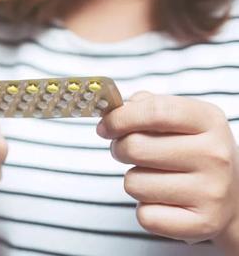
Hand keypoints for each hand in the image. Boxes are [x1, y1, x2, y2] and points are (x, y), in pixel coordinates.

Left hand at [97, 91, 238, 243]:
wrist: (233, 196)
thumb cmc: (194, 152)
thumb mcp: (182, 120)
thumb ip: (149, 107)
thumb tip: (118, 110)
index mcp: (208, 120)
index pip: (155, 111)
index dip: (120, 118)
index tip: (105, 127)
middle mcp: (214, 155)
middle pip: (136, 147)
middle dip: (120, 149)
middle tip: (126, 151)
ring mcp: (211, 191)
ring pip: (134, 183)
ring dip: (134, 181)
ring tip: (154, 179)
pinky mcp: (202, 224)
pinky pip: (145, 216)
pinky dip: (145, 210)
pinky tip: (164, 202)